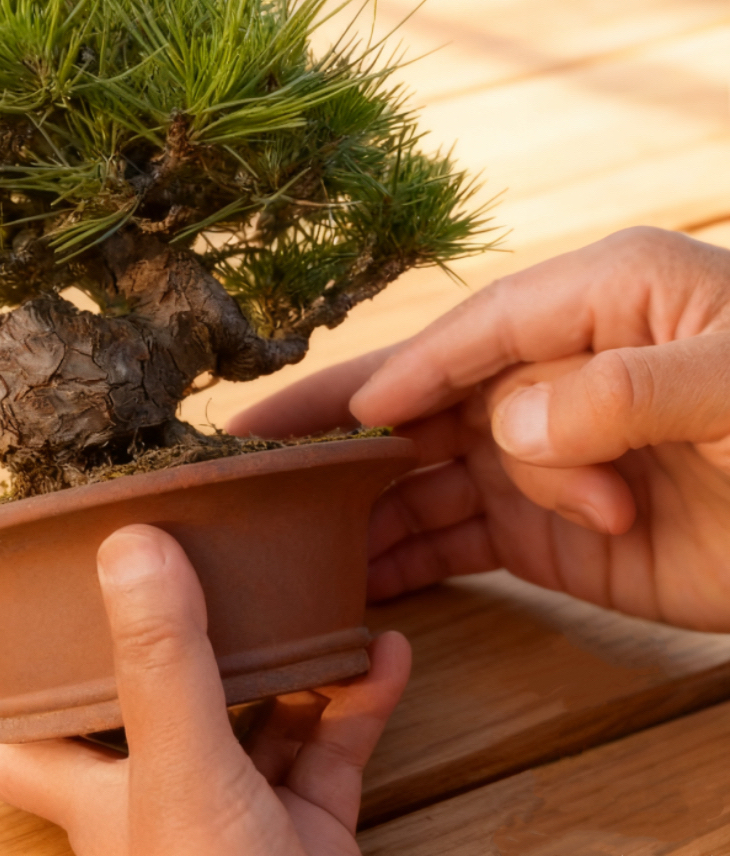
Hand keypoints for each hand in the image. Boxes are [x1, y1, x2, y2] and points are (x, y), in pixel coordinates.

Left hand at [0, 525, 410, 855]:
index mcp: (102, 796)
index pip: (20, 740)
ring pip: (253, 715)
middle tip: (188, 555)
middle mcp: (161, 800)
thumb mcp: (185, 777)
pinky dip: (357, 701)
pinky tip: (384, 653)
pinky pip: (332, 751)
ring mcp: (238, 819)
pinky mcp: (309, 839)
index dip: (8, 683)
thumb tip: (127, 544)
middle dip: (175, 635)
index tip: (21, 603)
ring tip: (302, 586)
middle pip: (150, 702)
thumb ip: (161, 666)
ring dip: (285, 655)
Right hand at [232, 228, 729, 631]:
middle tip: (248, 453)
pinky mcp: (555, 531)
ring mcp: (547, 455)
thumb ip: (628, 389)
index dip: (398, 375)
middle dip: (339, 431)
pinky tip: (354, 574)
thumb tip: (510, 426)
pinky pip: (462, 535)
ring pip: (430, 473)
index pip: (472, 333)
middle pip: (424, 400)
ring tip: (282, 531)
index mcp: (596, 302)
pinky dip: (409, 556)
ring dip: (364, 504)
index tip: (331, 418)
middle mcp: (552, 371)